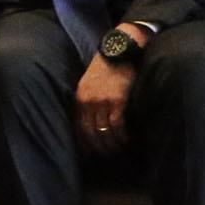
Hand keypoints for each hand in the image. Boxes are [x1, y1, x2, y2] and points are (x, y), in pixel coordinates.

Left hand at [72, 23, 147, 151]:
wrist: (119, 50)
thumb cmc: (107, 67)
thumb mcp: (90, 83)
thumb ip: (88, 101)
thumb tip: (92, 121)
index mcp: (80, 98)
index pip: (78, 127)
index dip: (84, 143)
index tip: (89, 154)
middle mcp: (88, 101)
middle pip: (90, 133)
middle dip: (98, 147)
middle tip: (107, 154)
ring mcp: (102, 101)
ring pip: (104, 131)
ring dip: (112, 144)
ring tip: (119, 149)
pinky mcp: (117, 100)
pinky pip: (117, 124)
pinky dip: (121, 135)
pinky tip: (127, 139)